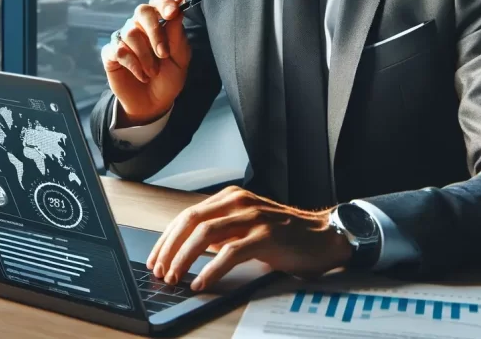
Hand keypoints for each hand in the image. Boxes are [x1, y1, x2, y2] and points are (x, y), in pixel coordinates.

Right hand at [100, 0, 191, 124]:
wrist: (154, 103)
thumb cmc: (169, 78)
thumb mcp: (180, 58)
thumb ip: (177, 33)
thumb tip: (180, 0)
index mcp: (158, 22)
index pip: (157, 2)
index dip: (164, 4)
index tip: (173, 13)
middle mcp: (139, 26)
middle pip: (141, 11)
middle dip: (155, 32)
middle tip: (163, 53)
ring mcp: (123, 39)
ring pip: (131, 33)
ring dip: (145, 56)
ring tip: (153, 72)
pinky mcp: (111, 54)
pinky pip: (118, 50)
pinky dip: (133, 65)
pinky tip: (141, 75)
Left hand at [146, 186, 352, 291]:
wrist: (325, 236)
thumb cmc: (286, 234)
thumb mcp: (248, 225)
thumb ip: (222, 231)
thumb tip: (190, 249)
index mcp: (231, 197)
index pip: (188, 215)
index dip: (167, 238)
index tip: (156, 258)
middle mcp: (239, 202)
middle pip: (191, 221)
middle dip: (169, 248)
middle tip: (159, 270)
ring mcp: (253, 218)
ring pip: (205, 235)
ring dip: (184, 258)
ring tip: (175, 277)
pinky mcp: (266, 236)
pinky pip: (230, 253)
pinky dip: (211, 270)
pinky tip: (201, 283)